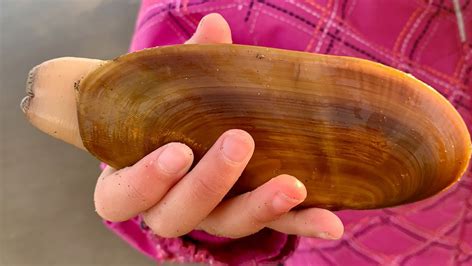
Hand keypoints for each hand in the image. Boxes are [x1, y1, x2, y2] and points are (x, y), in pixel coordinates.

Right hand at [94, 13, 343, 239]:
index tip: (178, 151)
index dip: (147, 181)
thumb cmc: (167, 116)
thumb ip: (187, 64)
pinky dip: (300, 223)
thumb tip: (214, 25)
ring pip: (226, 224)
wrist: (188, 136)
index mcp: (133, 181)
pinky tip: (330, 224)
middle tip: (239, 141)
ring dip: (260, 207)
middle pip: (177, 215)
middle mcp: (168, 206)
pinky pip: (272, 227)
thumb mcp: (170, 92)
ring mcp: (210, 214)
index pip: (122, 197)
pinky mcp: (246, 213)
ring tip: (292, 186)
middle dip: (209, 183)